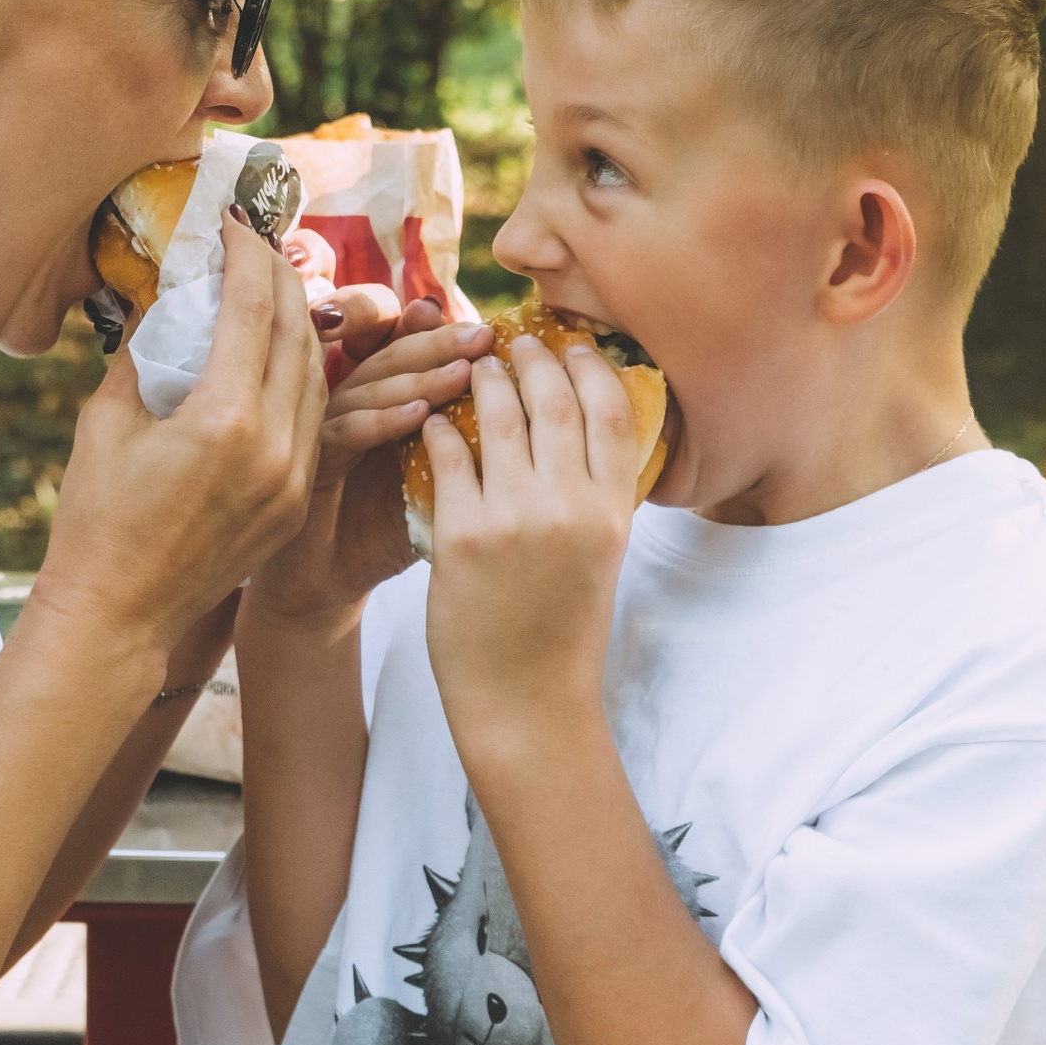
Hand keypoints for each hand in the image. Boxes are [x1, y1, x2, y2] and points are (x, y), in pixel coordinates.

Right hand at [29, 217, 325, 666]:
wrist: (120, 615)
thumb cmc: (97, 519)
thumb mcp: (107, 421)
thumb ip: (146, 354)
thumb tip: (170, 298)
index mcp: (223, 418)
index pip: (252, 308)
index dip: (247, 254)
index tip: (234, 222)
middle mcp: (273, 444)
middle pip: (296, 332)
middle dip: (280, 278)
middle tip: (258, 245)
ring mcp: (292, 476)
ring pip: (315, 374)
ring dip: (298, 323)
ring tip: (271, 289)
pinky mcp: (296, 499)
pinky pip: (315, 418)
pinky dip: (301, 375)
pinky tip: (279, 353)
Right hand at [248, 300, 490, 628]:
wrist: (329, 583)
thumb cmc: (387, 532)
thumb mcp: (438, 485)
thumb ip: (470, 447)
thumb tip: (541, 418)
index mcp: (384, 398)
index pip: (409, 347)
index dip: (439, 329)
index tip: (488, 324)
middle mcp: (352, 401)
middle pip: (393, 355)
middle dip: (439, 342)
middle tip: (485, 337)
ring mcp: (326, 426)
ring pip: (369, 386)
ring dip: (417, 377)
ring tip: (463, 372)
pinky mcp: (308, 461)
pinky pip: (343, 431)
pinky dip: (381, 420)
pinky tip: (418, 416)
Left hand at [422, 330, 639, 760]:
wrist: (524, 702)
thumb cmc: (562, 631)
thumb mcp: (602, 557)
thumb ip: (598, 493)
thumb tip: (591, 427)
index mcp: (613, 512)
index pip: (614, 410)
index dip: (592, 366)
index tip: (573, 344)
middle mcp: (571, 508)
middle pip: (556, 400)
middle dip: (534, 358)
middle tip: (515, 342)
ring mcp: (516, 519)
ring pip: (499, 417)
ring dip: (485, 381)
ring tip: (473, 367)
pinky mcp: (462, 536)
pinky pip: (447, 457)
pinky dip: (439, 427)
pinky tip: (431, 417)